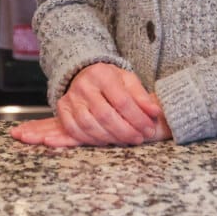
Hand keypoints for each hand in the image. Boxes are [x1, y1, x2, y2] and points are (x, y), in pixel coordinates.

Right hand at [12, 63, 170, 147]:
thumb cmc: (110, 80)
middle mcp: (84, 86)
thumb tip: (155, 112)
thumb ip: (141, 96)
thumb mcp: (128, 80)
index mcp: (102, 74)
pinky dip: (92, 140)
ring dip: (110, 138)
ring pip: (90, 126)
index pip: (122, 100)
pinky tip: (106, 141)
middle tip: (139, 139)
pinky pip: (75, 131)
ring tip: (126, 141)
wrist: (84, 74)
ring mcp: (70, 98)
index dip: (137, 118)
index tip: (149, 129)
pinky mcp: (62, 110)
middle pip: (105, 115)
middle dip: (125, 131)